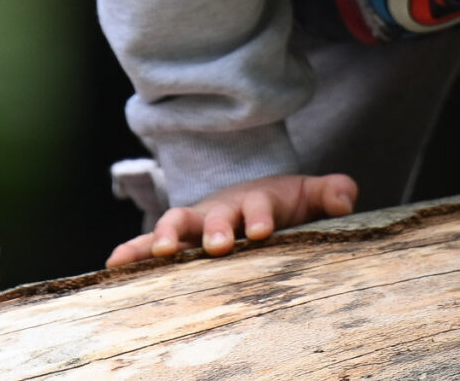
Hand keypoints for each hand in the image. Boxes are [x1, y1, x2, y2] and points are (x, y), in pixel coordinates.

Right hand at [104, 172, 357, 268]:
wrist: (253, 201)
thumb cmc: (283, 205)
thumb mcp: (309, 196)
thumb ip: (331, 192)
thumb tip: (347, 198)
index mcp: (255, 201)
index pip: (258, 206)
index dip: (259, 216)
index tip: (261, 232)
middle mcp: (220, 209)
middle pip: (214, 214)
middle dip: (215, 228)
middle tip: (218, 245)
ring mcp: (195, 223)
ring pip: (176, 224)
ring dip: (166, 236)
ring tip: (158, 252)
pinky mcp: (176, 240)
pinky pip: (147, 244)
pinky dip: (131, 251)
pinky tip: (112, 266)